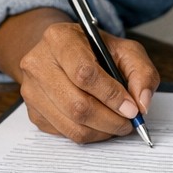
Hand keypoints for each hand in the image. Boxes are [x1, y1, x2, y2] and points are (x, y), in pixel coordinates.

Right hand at [0, 9, 159, 143]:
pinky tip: (99, 124)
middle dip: (110, 120)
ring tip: (117, 124)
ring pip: (71, 124)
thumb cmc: (94, 50)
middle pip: (77, 105)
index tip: (131, 108)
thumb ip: (141, 72)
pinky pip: (64, 133)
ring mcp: (31, 89)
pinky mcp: (33, 112)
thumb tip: (141, 104)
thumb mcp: (125, 50)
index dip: (111, 95)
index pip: (84, 73)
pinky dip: (88, 134)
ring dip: (101, 131)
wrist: (63, 54)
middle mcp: (38, 63)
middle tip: (128, 122)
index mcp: (59, 38)